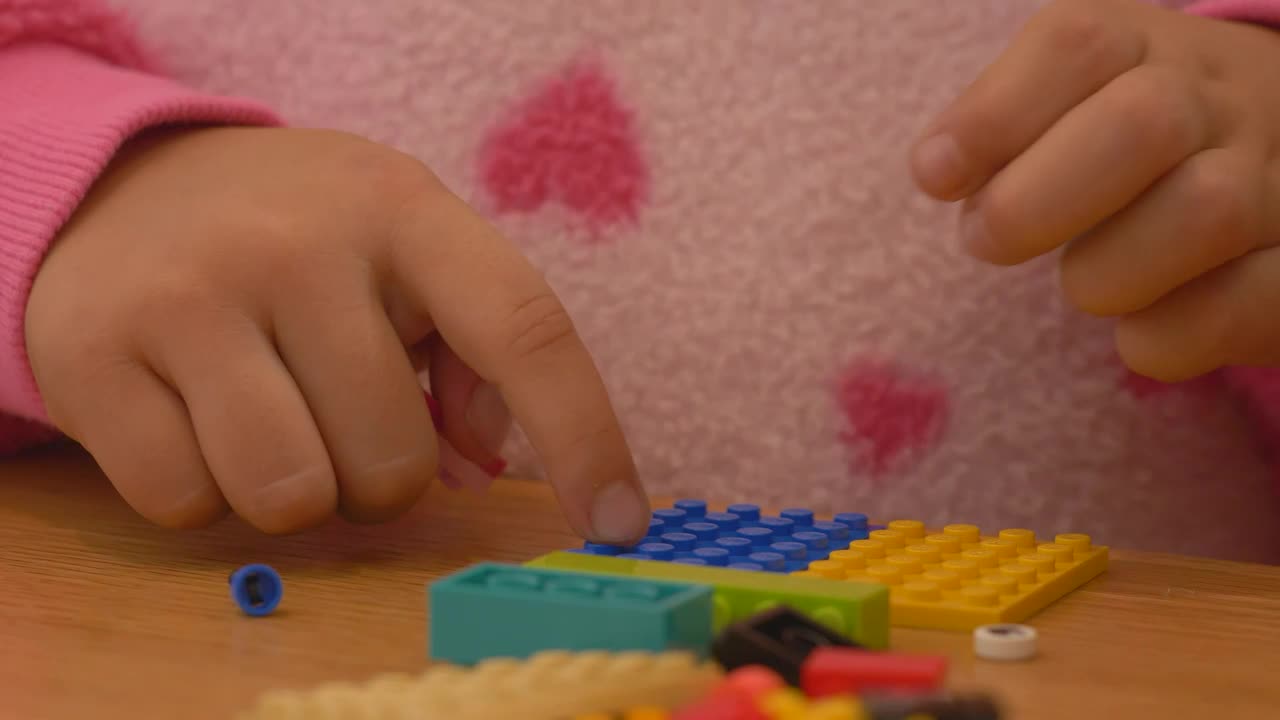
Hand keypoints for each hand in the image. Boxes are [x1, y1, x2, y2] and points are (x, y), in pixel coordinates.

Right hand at [25, 126, 649, 540]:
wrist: (128, 188)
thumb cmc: (303, 240)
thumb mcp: (403, 253)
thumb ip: (473, 350)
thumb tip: (496, 459)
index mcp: (404, 211)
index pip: (524, 328)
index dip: (585, 434)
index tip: (619, 522)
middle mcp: (298, 243)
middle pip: (395, 458)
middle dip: (380, 472)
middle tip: (339, 411)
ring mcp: (190, 296)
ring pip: (292, 496)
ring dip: (299, 492)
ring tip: (274, 422)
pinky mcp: (95, 355)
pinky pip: (190, 505)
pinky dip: (206, 494)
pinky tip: (196, 420)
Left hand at [911, 0, 1279, 380]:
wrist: (1275, 151)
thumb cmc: (1132, 142)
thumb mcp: (1068, 104)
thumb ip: (1003, 128)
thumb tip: (939, 169)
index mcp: (1148, 47)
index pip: (1076, 46)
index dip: (992, 116)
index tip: (935, 177)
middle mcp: (1225, 99)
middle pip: (1142, 123)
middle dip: (1035, 201)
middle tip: (984, 242)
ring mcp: (1278, 179)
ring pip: (1206, 210)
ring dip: (1107, 271)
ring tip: (1082, 282)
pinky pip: (1249, 303)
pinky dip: (1169, 335)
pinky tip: (1136, 333)